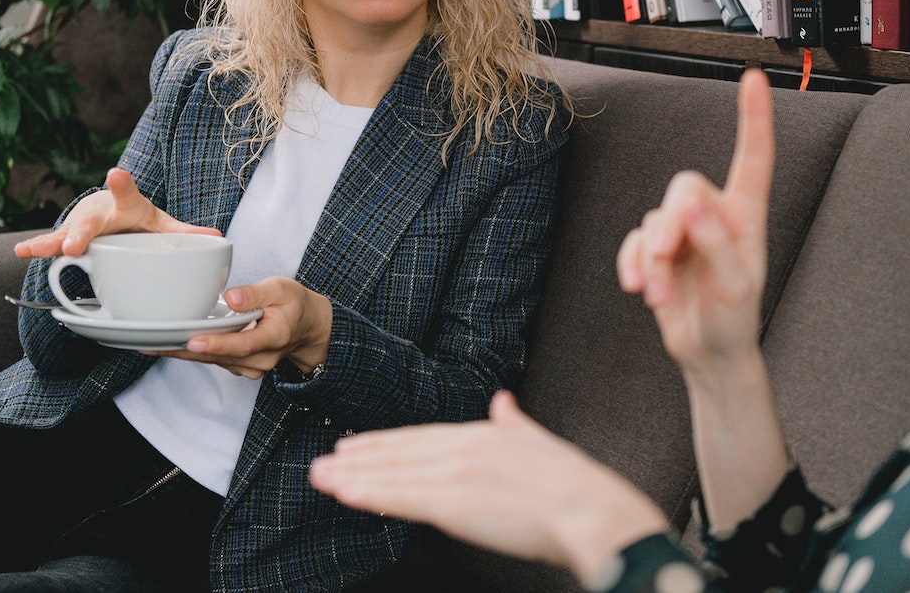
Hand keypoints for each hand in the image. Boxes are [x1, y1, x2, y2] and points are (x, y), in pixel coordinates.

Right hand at [14, 168, 220, 258]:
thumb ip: (185, 232)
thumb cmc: (136, 219)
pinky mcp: (66, 238)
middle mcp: (100, 213)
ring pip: (64, 233)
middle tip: (75, 244)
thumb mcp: (160, 224)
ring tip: (35, 250)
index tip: (116, 174)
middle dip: (81, 233)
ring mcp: (80, 225)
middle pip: (90, 222)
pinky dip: (36, 248)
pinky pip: (51, 244)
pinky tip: (20, 251)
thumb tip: (219, 238)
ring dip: (52, 243)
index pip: (127, 193)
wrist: (110, 214)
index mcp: (126, 205)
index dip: (122, 184)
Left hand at [154, 276, 332, 380]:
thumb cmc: (293, 305)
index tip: (193, 341)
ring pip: (210, 360)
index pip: (243, 344)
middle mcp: (260, 359)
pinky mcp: (238, 366)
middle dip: (183, 350)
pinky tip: (167, 343)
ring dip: (181, 352)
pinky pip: (211, 360)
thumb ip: (256, 293)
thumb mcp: (282, 289)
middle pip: (217, 356)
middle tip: (150, 342)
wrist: (307, 328)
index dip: (217, 344)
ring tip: (148, 342)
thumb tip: (231, 297)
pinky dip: (189, 352)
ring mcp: (249, 367)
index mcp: (274, 337)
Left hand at [309, 391, 668, 585]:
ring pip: (393, 473)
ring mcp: (456, 473)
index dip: (385, 442)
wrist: (589, 508)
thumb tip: (504, 401)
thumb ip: (515, 422)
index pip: (421, 437)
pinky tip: (344, 492)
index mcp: (483, 434)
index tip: (356, 446)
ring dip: (352, 475)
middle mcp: (464, 447)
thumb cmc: (573, 485)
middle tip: (322, 461)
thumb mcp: (539, 440)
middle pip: (399, 451)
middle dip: (358, 457)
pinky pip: (402, 497)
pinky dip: (370, 492)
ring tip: (320, 477)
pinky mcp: (454, 502)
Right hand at [615, 68, 774, 372]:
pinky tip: (637, 289)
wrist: (709, 354)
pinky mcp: (656, 252)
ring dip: (651, 260)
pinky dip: (632, 264)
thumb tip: (692, 206)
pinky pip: (634, 241)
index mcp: (746, 216)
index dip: (753, 117)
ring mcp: (683, 233)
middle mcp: (714, 216)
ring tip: (656, 297)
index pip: (752, 157)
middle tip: (664, 257)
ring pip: (655, 220)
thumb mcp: (735, 286)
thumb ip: (716, 243)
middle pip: (684, 187)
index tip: (755, 78)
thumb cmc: (734, 319)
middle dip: (670, 222)